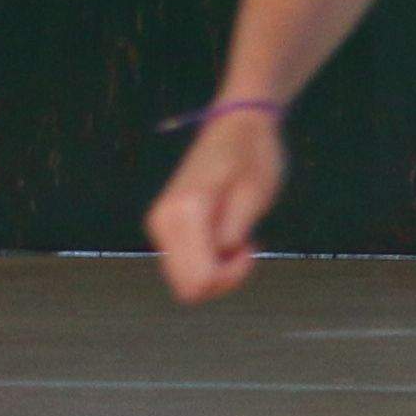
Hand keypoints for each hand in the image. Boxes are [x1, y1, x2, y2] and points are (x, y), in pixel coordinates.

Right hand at [147, 108, 285, 302]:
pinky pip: (187, 265)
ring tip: (239, 238)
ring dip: (219, 270)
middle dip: (224, 279)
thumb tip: (217, 260)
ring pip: (187, 281)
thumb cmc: (253, 157)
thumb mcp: (255, 195)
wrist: (237, 126)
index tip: (250, 248)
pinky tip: (228, 236)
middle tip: (247, 247)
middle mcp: (162, 221)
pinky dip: (211, 261)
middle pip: (189, 288)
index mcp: (183, 213)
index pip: (199, 281)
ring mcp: (160, 225)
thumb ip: (232, 233)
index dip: (231, 276)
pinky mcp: (165, 228)